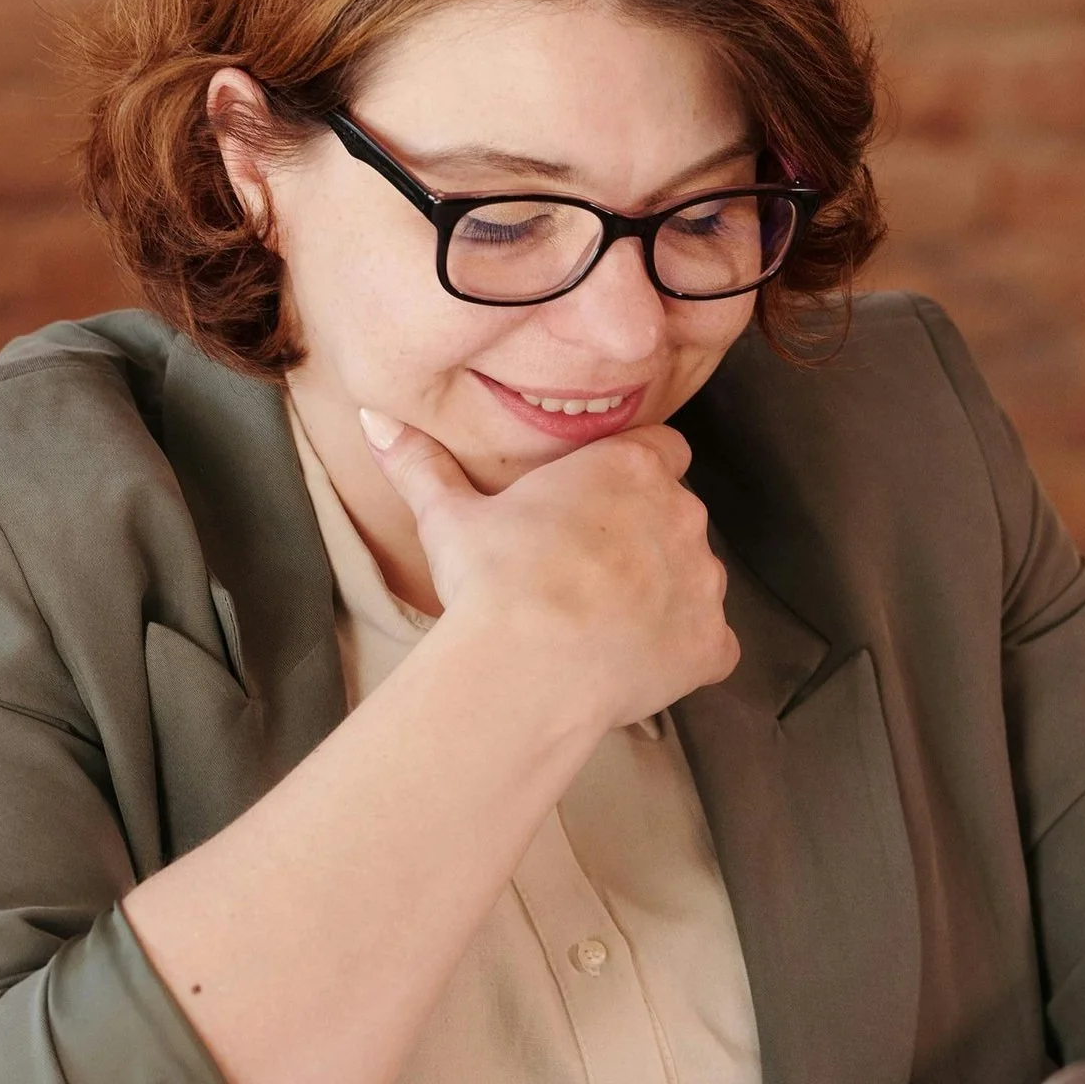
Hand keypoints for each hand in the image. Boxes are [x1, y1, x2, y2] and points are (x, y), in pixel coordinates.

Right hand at [360, 409, 738, 735]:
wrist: (528, 665)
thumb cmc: (493, 581)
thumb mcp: (449, 516)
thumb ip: (421, 465)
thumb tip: (372, 417)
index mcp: (630, 468)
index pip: (660, 452)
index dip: (630, 480)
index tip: (596, 509)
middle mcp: (682, 514)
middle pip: (677, 517)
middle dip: (644, 541)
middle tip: (587, 576)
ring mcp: (704, 581)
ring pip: (695, 580)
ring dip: (663, 596)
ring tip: (603, 627)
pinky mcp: (711, 643)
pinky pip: (710, 645)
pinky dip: (683, 655)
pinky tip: (633, 666)